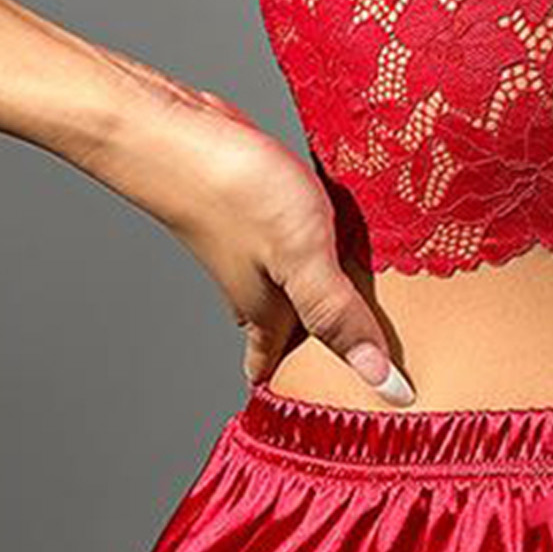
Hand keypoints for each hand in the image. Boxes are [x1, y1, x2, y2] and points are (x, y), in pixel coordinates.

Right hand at [69, 52, 414, 404]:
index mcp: (268, 310)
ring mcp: (251, 246)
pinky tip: (335, 236)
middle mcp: (256, 285)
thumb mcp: (304, 257)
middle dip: (316, 351)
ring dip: (317, 301)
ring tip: (354, 313)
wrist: (169, 127)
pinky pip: (293, 243)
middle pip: (289, 330)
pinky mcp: (255, 206)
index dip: (301, 394)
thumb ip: (340, 316)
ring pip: (289, 287)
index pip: (278, 368)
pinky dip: (316, 252)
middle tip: (354, 373)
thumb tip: (383, 385)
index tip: (322, 424)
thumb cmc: (234, 191)